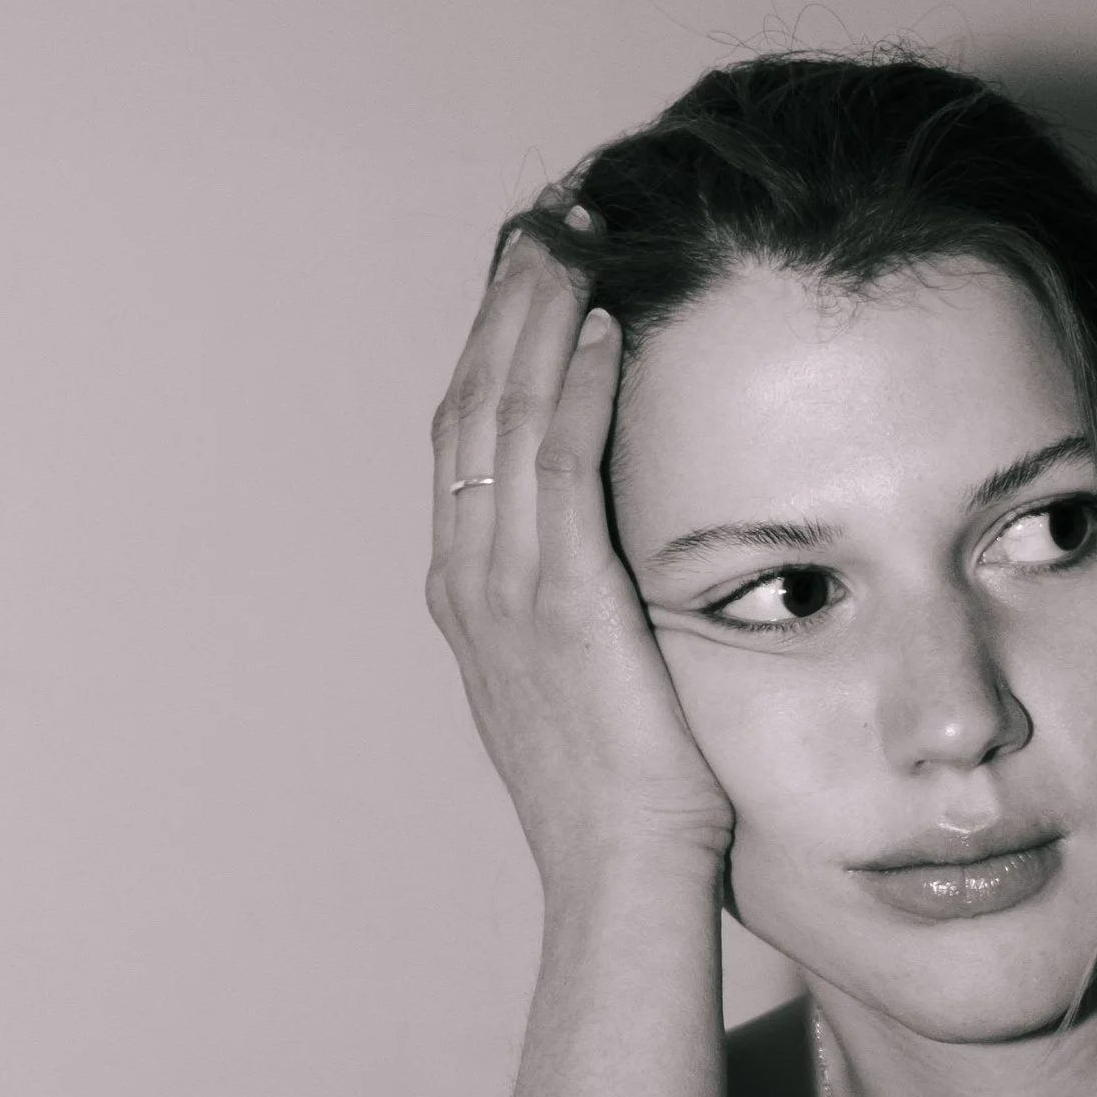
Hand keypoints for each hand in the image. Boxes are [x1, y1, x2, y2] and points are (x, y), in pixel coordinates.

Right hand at [427, 226, 729, 890]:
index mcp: (468, 590)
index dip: (496, 344)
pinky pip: (559, 465)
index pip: (467, 435)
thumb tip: (627, 544)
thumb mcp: (586, 673)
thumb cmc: (629, 790)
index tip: (536, 273)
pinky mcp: (562, 599)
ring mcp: (505, 587)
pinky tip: (606, 327)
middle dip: (510, 305)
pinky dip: (578, 385)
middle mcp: (469, 577)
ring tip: (577, 241)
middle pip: (472, 402)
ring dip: (541, 317)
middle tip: (551, 224)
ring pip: (507, 414)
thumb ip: (583, 599)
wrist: (623, 873)